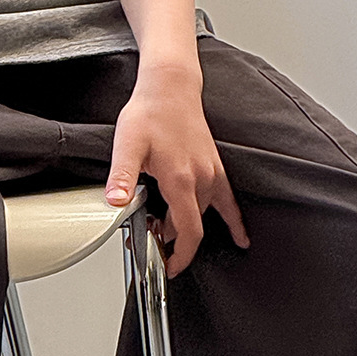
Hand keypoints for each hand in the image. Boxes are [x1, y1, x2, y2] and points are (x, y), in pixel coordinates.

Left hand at [103, 61, 249, 277]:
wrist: (170, 88)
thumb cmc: (150, 112)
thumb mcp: (127, 144)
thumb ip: (121, 175)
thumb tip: (115, 201)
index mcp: (181, 179)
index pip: (188, 231)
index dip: (180, 255)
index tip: (170, 267)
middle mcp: (201, 179)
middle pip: (191, 226)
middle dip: (171, 240)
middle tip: (146, 240)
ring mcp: (211, 174)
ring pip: (204, 214)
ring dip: (185, 227)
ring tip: (163, 230)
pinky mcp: (215, 167)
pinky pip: (229, 200)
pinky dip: (234, 220)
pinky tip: (241, 236)